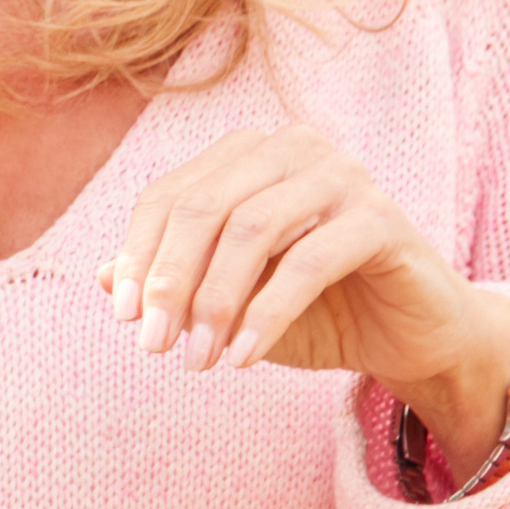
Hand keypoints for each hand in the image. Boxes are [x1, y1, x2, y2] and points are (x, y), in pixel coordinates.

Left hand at [104, 123, 509, 452]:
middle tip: (153, 345)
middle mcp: (293, 149)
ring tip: (198, 359)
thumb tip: (100, 276)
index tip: (123, 317)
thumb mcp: (228, 301)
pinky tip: (244, 357)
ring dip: (214, 302)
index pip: (169, 196)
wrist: (408, 337)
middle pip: (202, 207)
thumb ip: (172, 281)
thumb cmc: (311, 311)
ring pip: (250, 228)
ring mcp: (342, 176)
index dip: (138, 256)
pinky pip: (307, 262)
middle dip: (169, 281)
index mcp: (248, 156)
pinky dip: (266, 313)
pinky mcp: (381, 218)